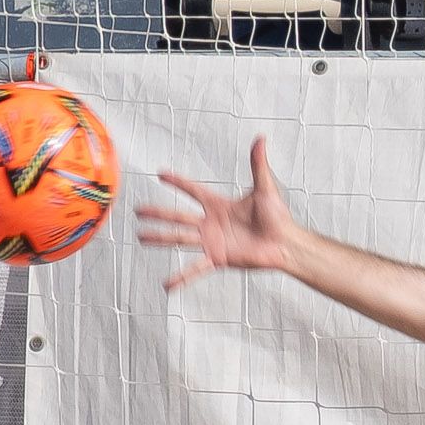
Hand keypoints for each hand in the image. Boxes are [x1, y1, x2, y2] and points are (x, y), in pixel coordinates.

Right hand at [136, 137, 302, 291]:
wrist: (286, 243)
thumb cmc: (278, 217)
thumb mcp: (265, 188)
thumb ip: (258, 164)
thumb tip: (261, 138)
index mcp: (219, 205)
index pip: (193, 190)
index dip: (178, 182)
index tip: (160, 174)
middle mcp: (211, 223)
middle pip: (178, 216)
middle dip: (157, 213)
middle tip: (137, 211)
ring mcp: (213, 242)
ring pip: (180, 239)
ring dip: (160, 239)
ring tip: (141, 238)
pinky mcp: (218, 258)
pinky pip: (196, 269)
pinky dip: (181, 278)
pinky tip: (167, 286)